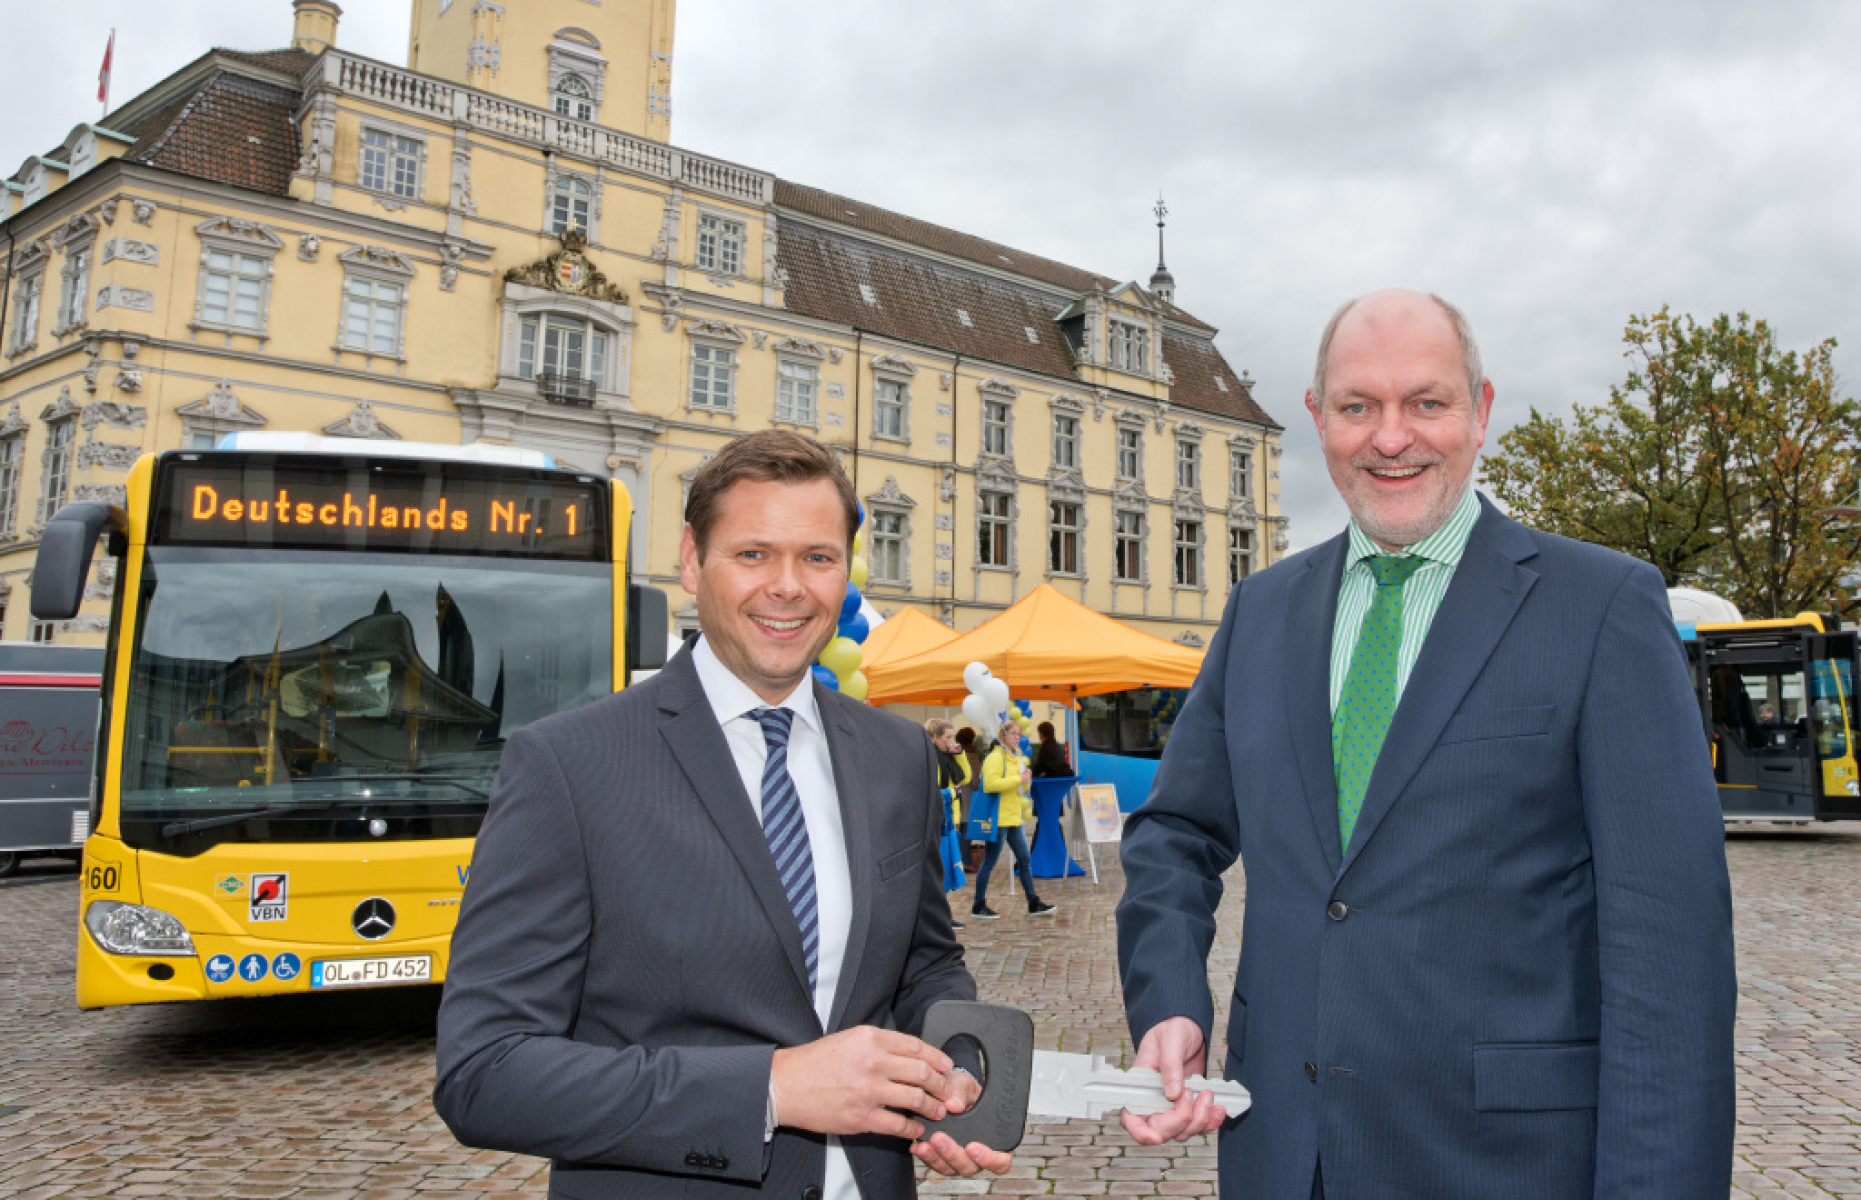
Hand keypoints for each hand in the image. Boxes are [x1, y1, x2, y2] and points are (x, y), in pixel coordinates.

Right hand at [771, 1026, 960, 1140]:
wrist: (786, 1084)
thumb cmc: (815, 1062)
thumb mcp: (848, 1038)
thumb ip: (879, 1043)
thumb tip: (909, 1054)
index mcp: (870, 1039)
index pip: (916, 1046)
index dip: (937, 1058)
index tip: (947, 1066)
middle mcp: (873, 1062)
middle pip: (922, 1073)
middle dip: (942, 1085)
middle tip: (948, 1092)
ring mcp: (868, 1091)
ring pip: (915, 1099)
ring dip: (932, 1107)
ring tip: (938, 1111)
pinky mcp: (861, 1117)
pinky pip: (898, 1125)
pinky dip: (913, 1128)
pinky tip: (916, 1128)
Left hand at [910, 1072, 1014, 1177]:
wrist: (944, 1090)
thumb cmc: (961, 1090)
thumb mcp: (963, 1085)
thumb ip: (960, 1094)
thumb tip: (953, 1106)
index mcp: (994, 1140)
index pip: (1001, 1161)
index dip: (990, 1160)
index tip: (973, 1147)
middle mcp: (978, 1155)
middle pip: (970, 1167)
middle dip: (953, 1154)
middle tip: (939, 1138)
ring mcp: (959, 1159)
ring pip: (950, 1168)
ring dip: (936, 1157)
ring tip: (925, 1143)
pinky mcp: (941, 1159)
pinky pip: (934, 1163)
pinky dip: (925, 1155)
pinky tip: (917, 1145)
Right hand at [1118, 1016, 1228, 1143]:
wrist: (1186, 1029)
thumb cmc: (1171, 1030)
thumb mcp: (1170, 1041)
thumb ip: (1170, 1066)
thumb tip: (1172, 1093)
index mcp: (1138, 1087)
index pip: (1131, 1119)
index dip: (1141, 1133)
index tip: (1157, 1136)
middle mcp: (1152, 1103)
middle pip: (1162, 1131)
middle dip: (1182, 1119)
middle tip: (1193, 1092)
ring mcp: (1171, 1108)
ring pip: (1182, 1132)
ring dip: (1200, 1119)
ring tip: (1208, 1094)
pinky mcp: (1189, 1108)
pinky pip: (1198, 1126)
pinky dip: (1211, 1122)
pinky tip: (1218, 1108)